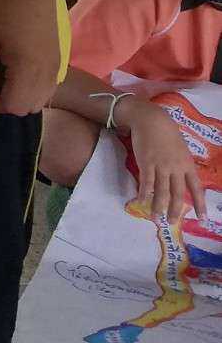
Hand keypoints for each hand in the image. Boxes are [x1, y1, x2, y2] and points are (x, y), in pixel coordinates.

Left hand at [0, 0, 62, 114]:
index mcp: (28, 70)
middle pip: (28, 107)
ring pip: (40, 99)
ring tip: (3, 76)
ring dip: (21, 95)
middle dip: (6, 102)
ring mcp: (56, 67)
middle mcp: (48, 73)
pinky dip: (32, 87)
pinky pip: (48, 86)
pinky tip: (18, 69)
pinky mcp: (58, 59)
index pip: (14, 106)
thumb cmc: (3, 8)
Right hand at [119, 100, 204, 225]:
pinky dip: (144, 194)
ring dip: (159, 206)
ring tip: (156, 218)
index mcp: (188, 165)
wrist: (152, 120)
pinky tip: (141, 202)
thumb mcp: (181, 149)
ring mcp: (161, 166)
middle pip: (178, 194)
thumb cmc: (167, 133)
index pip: (196, 188)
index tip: (202, 218)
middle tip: (173, 222)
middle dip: (176, 210)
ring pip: (161, 191)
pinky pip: (146, 182)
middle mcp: (176, 168)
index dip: (200, 204)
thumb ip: (181, 164)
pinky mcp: (146, 163)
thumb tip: (181, 178)